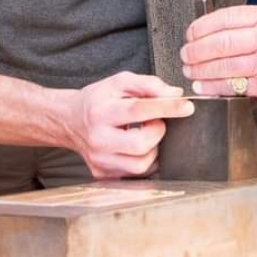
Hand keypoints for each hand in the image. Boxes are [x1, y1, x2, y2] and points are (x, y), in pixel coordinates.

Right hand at [65, 72, 194, 178]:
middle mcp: (98, 139)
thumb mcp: (119, 82)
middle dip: (158, 131)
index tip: (187, 106)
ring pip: (141, 165)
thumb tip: (175, 95)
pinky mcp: (103, 175)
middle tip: (155, 122)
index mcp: (101, 111)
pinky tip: (138, 147)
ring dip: (153, 149)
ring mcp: (100, 161)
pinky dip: (145, 160)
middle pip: (140, 144)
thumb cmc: (98, 100)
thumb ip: (148, 84)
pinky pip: (135, 174)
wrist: (70, 121)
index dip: (167, 108)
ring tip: (146, 134)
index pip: (139, 110)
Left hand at [180, 4, 256, 109]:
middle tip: (185, 55)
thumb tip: (214, 30)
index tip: (190, 34)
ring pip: (223, 65)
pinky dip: (213, 87)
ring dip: (200, 70)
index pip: (225, 18)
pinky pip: (233, 86)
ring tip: (190, 71)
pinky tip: (203, 87)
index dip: (200, 28)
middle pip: (219, 42)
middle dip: (195, 50)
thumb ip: (251, 22)